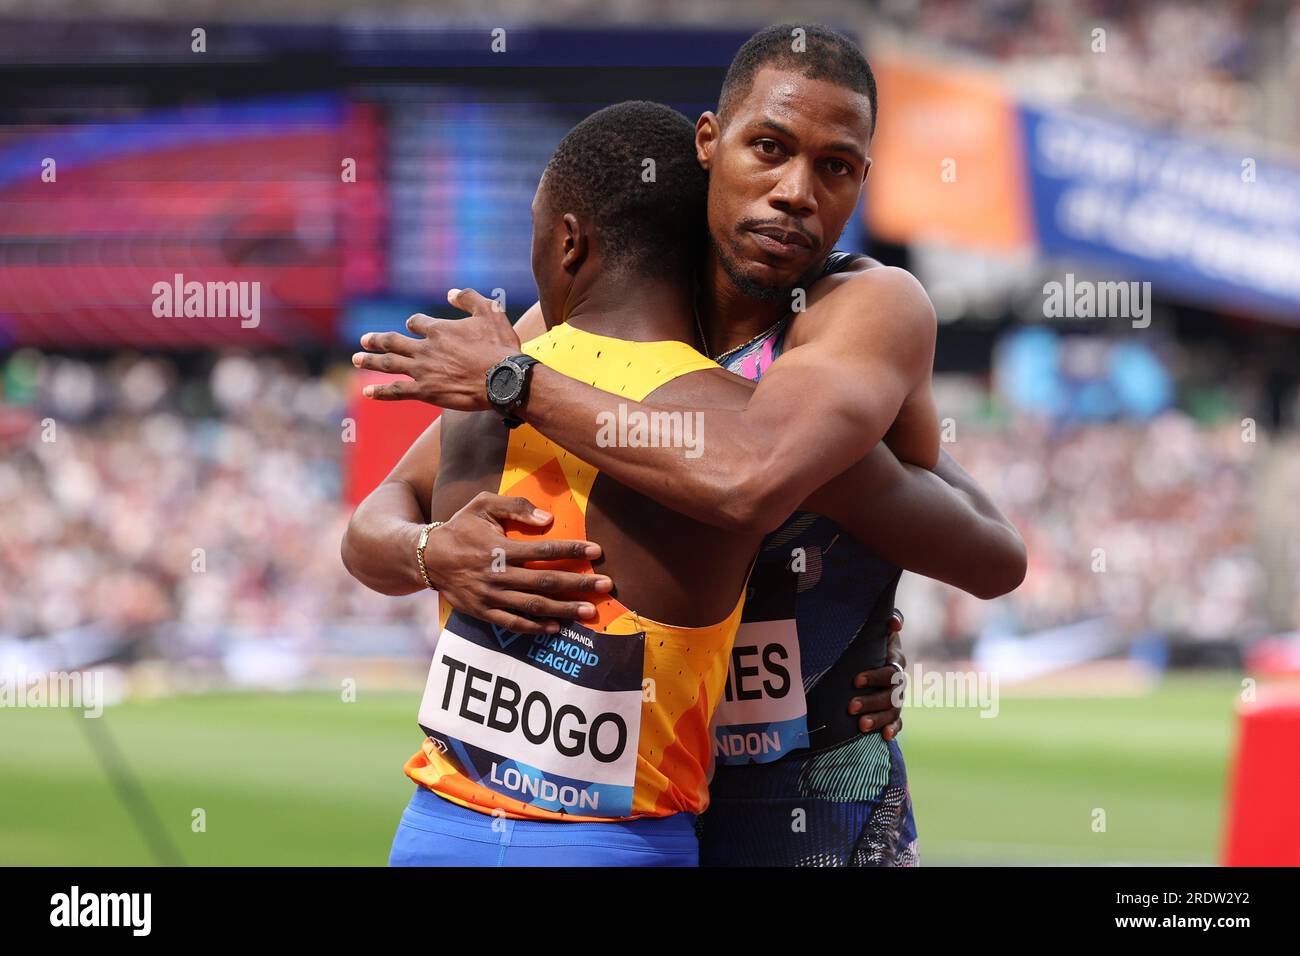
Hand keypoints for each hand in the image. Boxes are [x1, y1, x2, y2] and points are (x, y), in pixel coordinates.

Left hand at [353, 288, 520, 410]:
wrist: (503, 379)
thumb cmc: (499, 347)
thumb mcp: (490, 312)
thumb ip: (469, 298)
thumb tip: (450, 292)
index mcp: (438, 329)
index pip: (416, 323)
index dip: (414, 324)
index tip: (413, 325)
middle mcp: (425, 348)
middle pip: (393, 342)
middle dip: (377, 341)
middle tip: (364, 340)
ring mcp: (423, 370)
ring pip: (389, 364)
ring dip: (371, 361)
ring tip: (356, 359)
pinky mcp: (426, 391)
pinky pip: (397, 391)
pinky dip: (381, 392)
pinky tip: (367, 393)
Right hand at [423, 491, 613, 634]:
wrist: (427, 557)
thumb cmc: (461, 527)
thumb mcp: (483, 504)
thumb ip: (515, 506)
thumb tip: (548, 519)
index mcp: (499, 547)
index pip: (544, 550)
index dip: (572, 550)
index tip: (597, 551)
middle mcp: (497, 574)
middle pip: (545, 581)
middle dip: (579, 584)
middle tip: (606, 586)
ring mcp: (490, 597)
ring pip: (533, 606)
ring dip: (564, 609)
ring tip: (590, 611)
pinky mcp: (482, 612)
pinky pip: (512, 624)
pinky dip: (534, 628)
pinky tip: (555, 627)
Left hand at [847, 608, 906, 739]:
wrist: (874, 651)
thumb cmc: (873, 638)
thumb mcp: (879, 628)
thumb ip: (890, 619)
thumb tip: (894, 623)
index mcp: (895, 661)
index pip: (889, 671)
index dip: (874, 677)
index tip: (855, 680)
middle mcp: (898, 681)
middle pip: (890, 695)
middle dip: (871, 702)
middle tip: (851, 707)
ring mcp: (897, 697)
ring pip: (893, 711)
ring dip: (878, 719)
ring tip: (861, 726)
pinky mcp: (893, 710)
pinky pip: (898, 722)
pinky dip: (894, 729)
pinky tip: (886, 737)